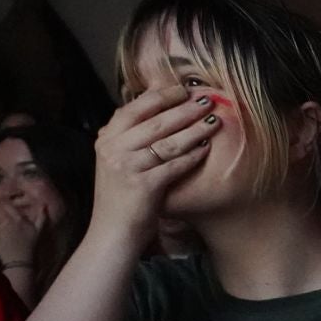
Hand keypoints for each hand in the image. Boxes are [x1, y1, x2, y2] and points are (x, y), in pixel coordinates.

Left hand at [0, 202, 43, 265]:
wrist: (19, 260)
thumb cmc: (30, 245)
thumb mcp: (39, 231)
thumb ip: (41, 217)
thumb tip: (44, 205)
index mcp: (18, 219)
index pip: (7, 204)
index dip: (7, 204)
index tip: (10, 205)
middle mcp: (6, 222)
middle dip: (2, 210)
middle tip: (7, 214)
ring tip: (6, 223)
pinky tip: (2, 231)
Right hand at [91, 85, 219, 241]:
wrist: (112, 231)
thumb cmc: (120, 195)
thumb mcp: (116, 160)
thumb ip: (129, 136)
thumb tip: (152, 106)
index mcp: (106, 139)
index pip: (134, 108)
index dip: (161, 96)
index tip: (183, 89)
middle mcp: (113, 149)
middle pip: (155, 122)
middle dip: (184, 109)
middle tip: (207, 100)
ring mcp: (127, 167)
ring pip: (167, 142)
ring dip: (194, 130)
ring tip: (214, 121)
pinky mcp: (144, 185)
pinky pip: (175, 165)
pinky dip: (192, 156)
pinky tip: (206, 148)